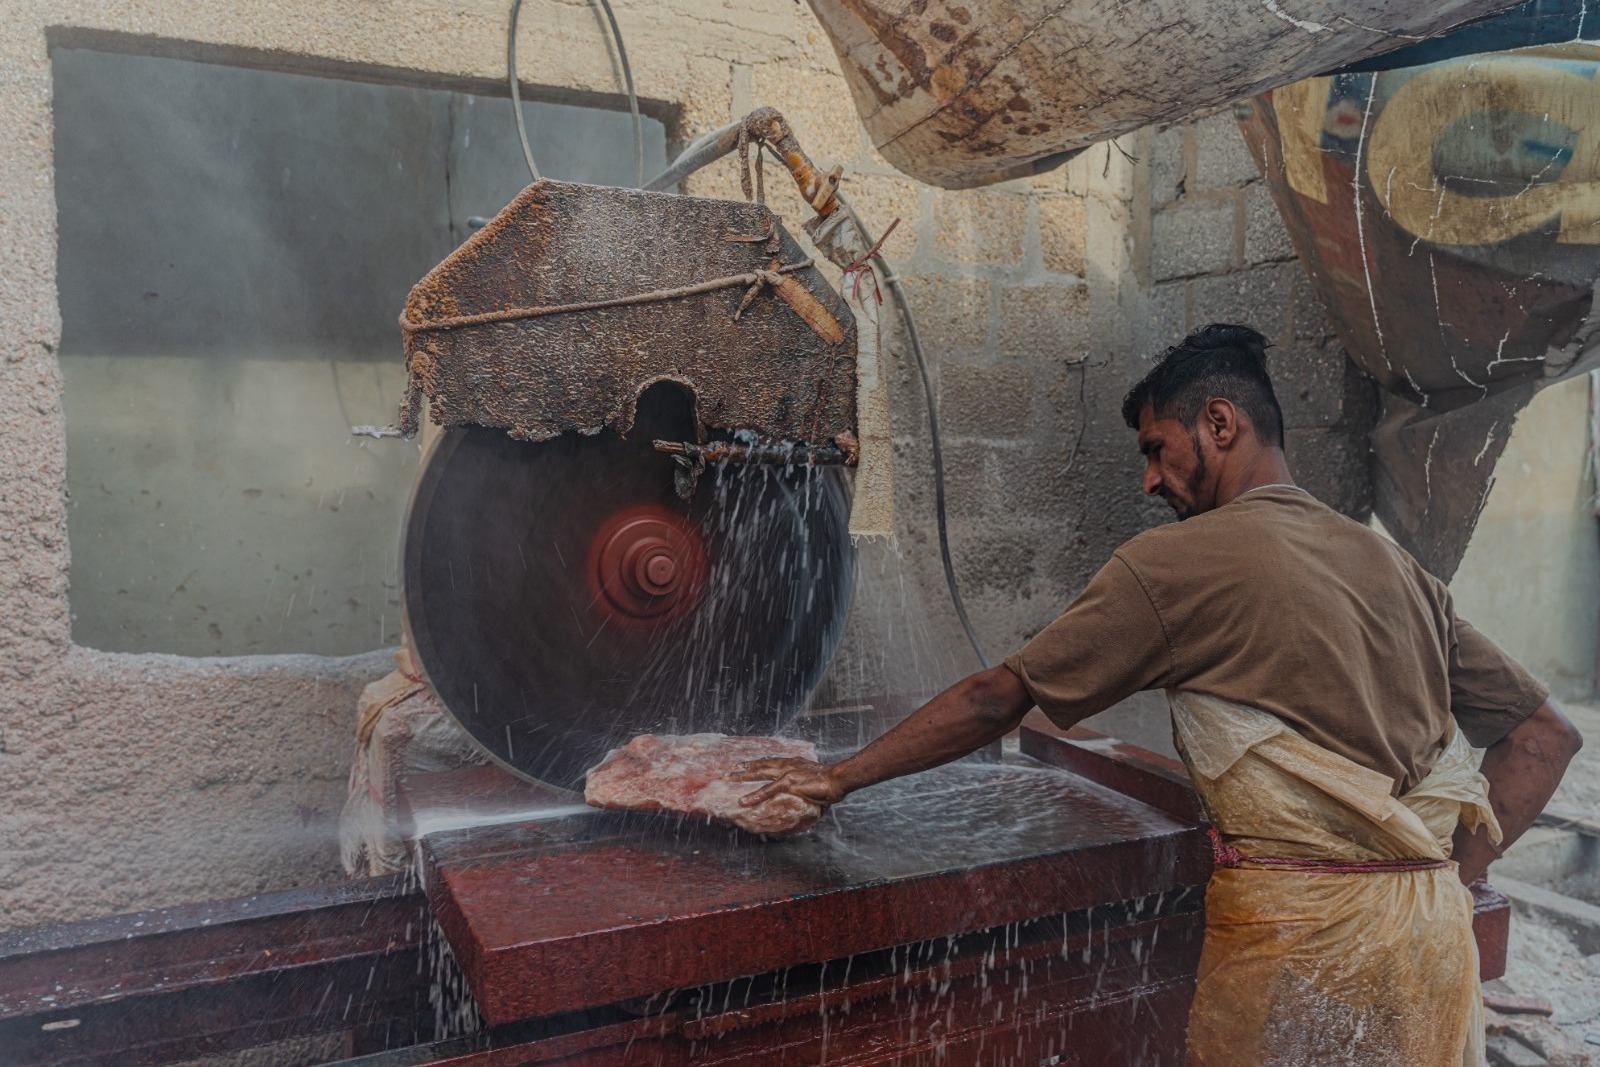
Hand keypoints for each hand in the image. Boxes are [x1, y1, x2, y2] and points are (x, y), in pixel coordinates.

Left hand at [731, 757, 846, 808]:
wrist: (839, 779)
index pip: (771, 761)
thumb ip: (807, 785)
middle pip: (761, 764)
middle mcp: (787, 764)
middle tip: (731, 769)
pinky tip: (743, 800)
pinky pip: (766, 790)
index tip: (747, 764)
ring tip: (728, 778)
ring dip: (742, 776)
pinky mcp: (788, 783)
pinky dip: (754, 795)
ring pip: (759, 773)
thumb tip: (806, 794)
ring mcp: (786, 772)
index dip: (758, 763)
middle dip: (745, 767)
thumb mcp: (816, 780)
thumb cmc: (832, 782)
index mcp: (794, 763)